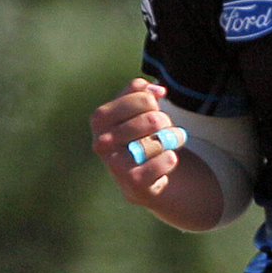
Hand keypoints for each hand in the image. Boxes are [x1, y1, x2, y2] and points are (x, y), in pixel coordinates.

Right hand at [90, 79, 179, 206]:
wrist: (143, 175)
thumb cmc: (139, 135)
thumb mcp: (136, 109)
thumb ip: (141, 92)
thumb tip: (157, 90)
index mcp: (100, 118)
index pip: (143, 98)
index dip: (154, 102)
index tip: (153, 108)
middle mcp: (102, 142)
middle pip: (152, 119)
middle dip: (165, 122)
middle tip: (165, 128)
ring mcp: (115, 164)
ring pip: (158, 141)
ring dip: (171, 140)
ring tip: (169, 144)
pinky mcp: (132, 182)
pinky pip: (163, 162)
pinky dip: (170, 159)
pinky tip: (166, 160)